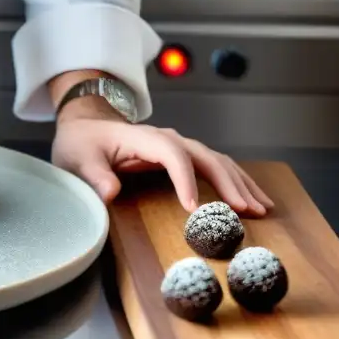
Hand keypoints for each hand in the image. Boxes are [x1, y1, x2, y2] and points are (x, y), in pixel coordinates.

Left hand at [51, 98, 273, 216]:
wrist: (84, 127)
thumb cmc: (81, 144)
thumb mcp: (77, 160)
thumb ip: (93, 175)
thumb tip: (110, 193)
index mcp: (142, 138)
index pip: (172, 154)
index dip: (185, 179)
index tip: (192, 208)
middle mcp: (166, 138)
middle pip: (204, 156)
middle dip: (227, 183)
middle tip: (246, 211)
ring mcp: (177, 145)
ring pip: (216, 160)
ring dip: (240, 182)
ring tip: (262, 208)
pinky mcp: (181, 155)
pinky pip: (214, 166)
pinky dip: (235, 181)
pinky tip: (252, 197)